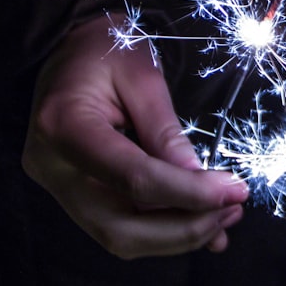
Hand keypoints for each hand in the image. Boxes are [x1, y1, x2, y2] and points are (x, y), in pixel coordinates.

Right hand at [22, 13, 247, 257]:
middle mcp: (52, 167)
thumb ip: (167, 131)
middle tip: (231, 210)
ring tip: (223, 215)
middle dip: (184, 228)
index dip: (188, 193)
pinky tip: (202, 222)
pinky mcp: (73, 195)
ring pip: (120, 238)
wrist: (70, 47)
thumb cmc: (106, 50)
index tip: (233, 192)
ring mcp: (59, 186)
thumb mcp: (143, 76)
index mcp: (63, 126)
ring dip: (178, 235)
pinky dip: (164, 231)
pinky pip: (120, 226)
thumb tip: (201, 181)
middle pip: (120, 226)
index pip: (132, 178)